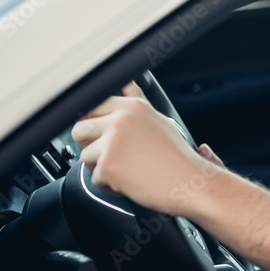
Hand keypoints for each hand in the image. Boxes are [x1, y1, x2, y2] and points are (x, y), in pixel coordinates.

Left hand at [71, 82, 223, 215]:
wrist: (189, 182)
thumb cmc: (177, 156)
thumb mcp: (160, 119)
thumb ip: (137, 101)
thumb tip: (126, 84)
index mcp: (133, 106)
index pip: (94, 106)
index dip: (94, 123)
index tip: (100, 134)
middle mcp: (121, 120)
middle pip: (80, 130)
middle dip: (90, 145)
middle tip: (111, 155)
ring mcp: (112, 142)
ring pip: (85, 156)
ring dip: (100, 167)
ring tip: (126, 170)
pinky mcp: (108, 165)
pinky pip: (94, 178)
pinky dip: (109, 186)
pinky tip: (129, 182)